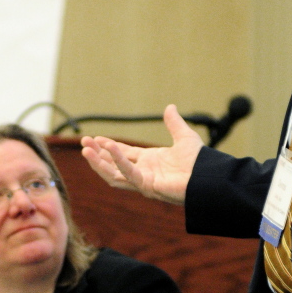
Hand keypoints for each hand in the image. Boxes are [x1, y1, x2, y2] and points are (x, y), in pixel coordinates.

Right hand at [80, 104, 202, 204]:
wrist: (208, 176)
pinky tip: (109, 147)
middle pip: (113, 165)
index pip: (122, 154)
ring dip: (98, 162)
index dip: (108, 147)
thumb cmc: (200, 162)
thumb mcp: (184, 137)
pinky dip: (117, 160)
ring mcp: (144, 181)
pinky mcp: (147, 186)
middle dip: (97, 154)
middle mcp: (144, 172)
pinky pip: (127, 173)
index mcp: (150, 162)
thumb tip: (170, 107)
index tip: (93, 138)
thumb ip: (174, 123)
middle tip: (83, 142)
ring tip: (85, 149)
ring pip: (113, 174)